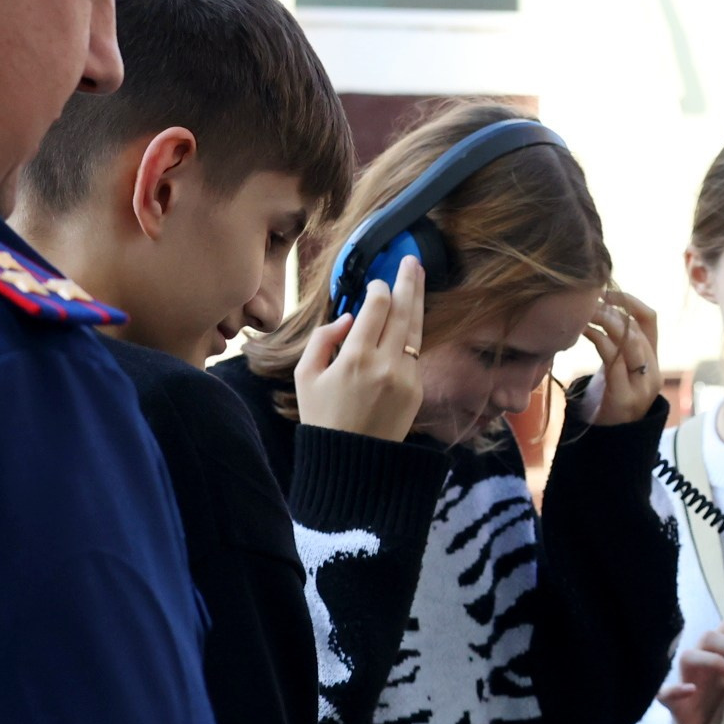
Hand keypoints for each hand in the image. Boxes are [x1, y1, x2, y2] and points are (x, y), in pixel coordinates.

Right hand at [294, 255, 425, 441]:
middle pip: (402, 312)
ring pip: (416, 330)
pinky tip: (412, 318)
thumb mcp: (305, 376)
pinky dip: (414, 332)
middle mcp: (385, 365)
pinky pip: (417, 353)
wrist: (352, 463)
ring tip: (419, 276)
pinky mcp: (417, 390)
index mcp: (354, 359)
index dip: (378, 291)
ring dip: (418, 301)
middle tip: (412, 260)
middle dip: (407, 283)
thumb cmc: (322, 417)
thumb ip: (323, 339)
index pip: (376, 309)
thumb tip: (350, 317)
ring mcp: (406, 378)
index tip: (376, 285)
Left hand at [577, 289, 660, 425]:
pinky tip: (583, 332)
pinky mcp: (625, 396)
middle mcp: (652, 370)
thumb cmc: (607, 400)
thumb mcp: (616, 368)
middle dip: (610, 308)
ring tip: (583, 313)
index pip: (649, 318)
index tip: (603, 292)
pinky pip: (614, 359)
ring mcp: (641, 385)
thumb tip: (596, 307)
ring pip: (629, 340)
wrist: (610, 443)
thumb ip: (615, 343)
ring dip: (604, 321)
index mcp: (652, 359)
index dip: (628, 300)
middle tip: (586, 300)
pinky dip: (598, 339)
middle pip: (637, 326)